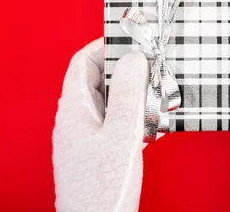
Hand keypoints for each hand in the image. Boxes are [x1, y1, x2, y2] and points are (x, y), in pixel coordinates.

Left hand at [53, 38, 149, 211]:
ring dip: (132, 94)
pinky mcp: (97, 153)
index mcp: (74, 111)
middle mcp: (75, 121)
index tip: (130, 39)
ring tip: (155, 96)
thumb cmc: (103, 190)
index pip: (82, 62)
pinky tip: (150, 124)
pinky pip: (114, 122)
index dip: (104, 45)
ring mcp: (85, 138)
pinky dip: (133, 116)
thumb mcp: (122, 133)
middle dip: (125, 70)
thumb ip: (127, 93)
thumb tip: (133, 58)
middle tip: (149, 67)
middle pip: (96, 80)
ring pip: (108, 102)